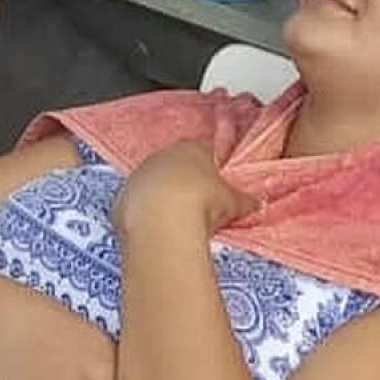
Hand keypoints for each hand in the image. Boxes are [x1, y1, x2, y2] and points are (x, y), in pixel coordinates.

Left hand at [113, 142, 258, 240]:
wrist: (161, 222)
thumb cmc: (202, 203)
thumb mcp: (233, 202)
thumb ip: (244, 200)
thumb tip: (257, 204)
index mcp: (192, 148)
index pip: (205, 152)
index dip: (212, 170)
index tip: (217, 188)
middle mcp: (163, 156)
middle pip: (176, 167)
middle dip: (186, 184)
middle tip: (199, 207)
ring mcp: (139, 175)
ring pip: (154, 185)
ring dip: (163, 200)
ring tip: (177, 223)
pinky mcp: (122, 198)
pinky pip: (137, 204)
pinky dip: (146, 215)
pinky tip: (157, 230)